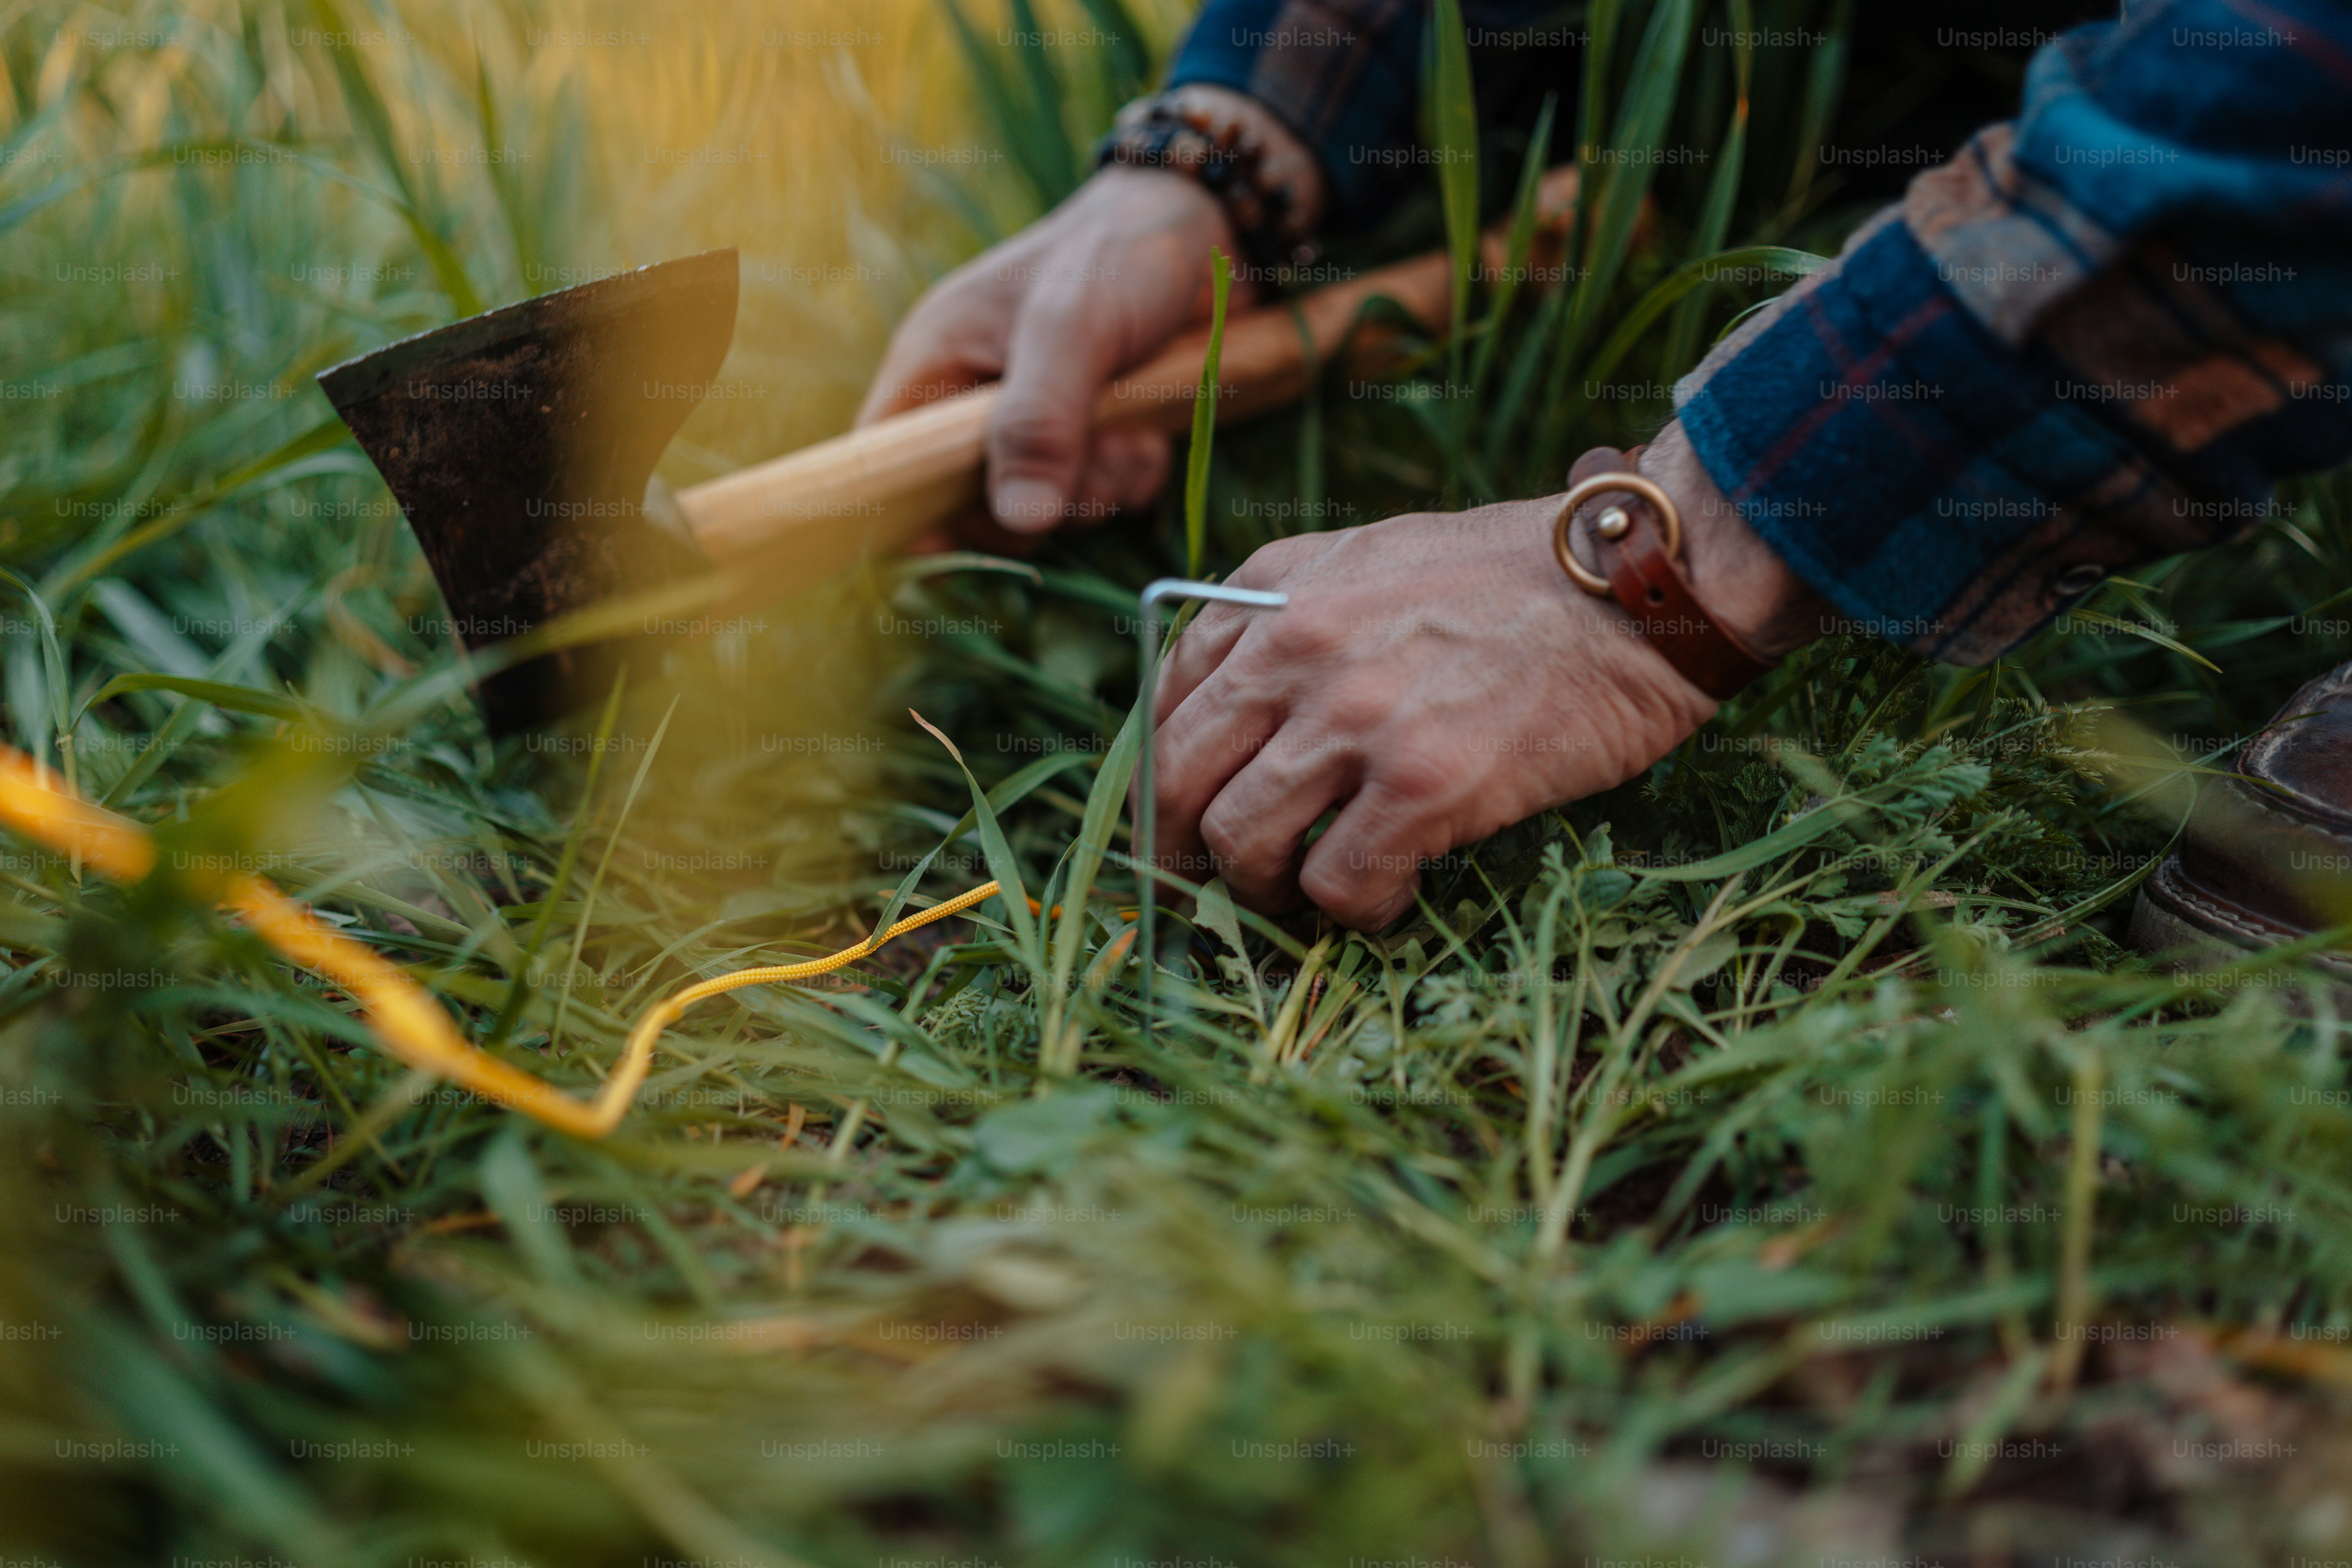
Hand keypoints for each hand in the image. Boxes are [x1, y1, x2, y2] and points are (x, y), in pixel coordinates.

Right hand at [858, 89, 1322, 544]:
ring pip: (1044, 511)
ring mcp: (1034, 426)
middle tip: (1097, 454)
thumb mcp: (1071, 326)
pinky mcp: (1088, 441)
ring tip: (1135, 431)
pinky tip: (1155, 435)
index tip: (971, 530)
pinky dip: (1133, 479)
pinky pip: (1099, 499)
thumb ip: (1038, 420)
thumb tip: (1019, 520)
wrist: (1206, 228)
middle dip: (1042, 501)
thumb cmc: (1119, 254)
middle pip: (971, 506)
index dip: (910, 510)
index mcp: (937, 364)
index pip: (885, 462)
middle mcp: (973, 404)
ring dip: (1100, 488)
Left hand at [1147, 425, 1827, 928]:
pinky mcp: (1421, 783)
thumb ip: (1292, 620)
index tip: (1180, 820)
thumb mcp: (1372, 560)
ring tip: (1308, 893)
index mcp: (1272, 590)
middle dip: (1177, 850)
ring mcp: (1354, 716)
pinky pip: (1335, 883)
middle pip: (1175, 778)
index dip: (1161, 777)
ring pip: (1237, 841)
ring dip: (1261, 888)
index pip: (1163, 700)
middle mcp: (1294, 645)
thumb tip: (1239, 716)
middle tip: (1211, 887)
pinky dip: (1351, 910)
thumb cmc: (1515, 581)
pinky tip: (1388, 899)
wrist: (1636, 586)